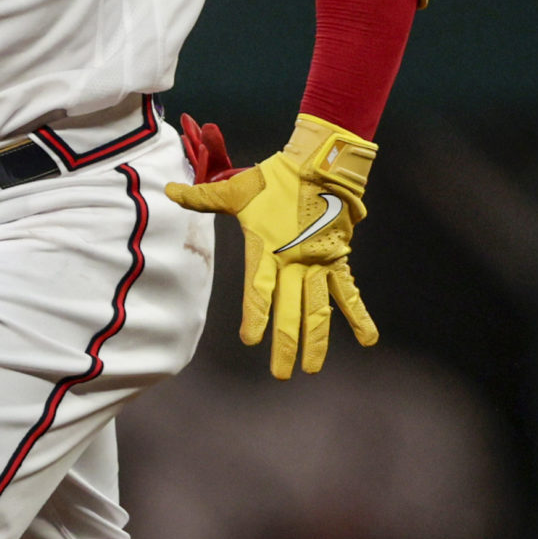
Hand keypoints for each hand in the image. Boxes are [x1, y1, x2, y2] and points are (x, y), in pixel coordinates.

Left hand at [166, 113, 378, 378]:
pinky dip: (359, 316)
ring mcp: (318, 262)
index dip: (256, 315)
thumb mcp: (235, 189)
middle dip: (284, 342)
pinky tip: (368, 340)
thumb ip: (202, 198)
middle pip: (289, 309)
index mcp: (267, 248)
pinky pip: (349, 292)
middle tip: (280, 374)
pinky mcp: (337, 258)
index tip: (251, 340)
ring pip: (318, 309)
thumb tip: (169, 191)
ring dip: (316, 340)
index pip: (259, 289)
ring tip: (312, 368)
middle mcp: (293, 261)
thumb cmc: (274, 178)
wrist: (318, 164)